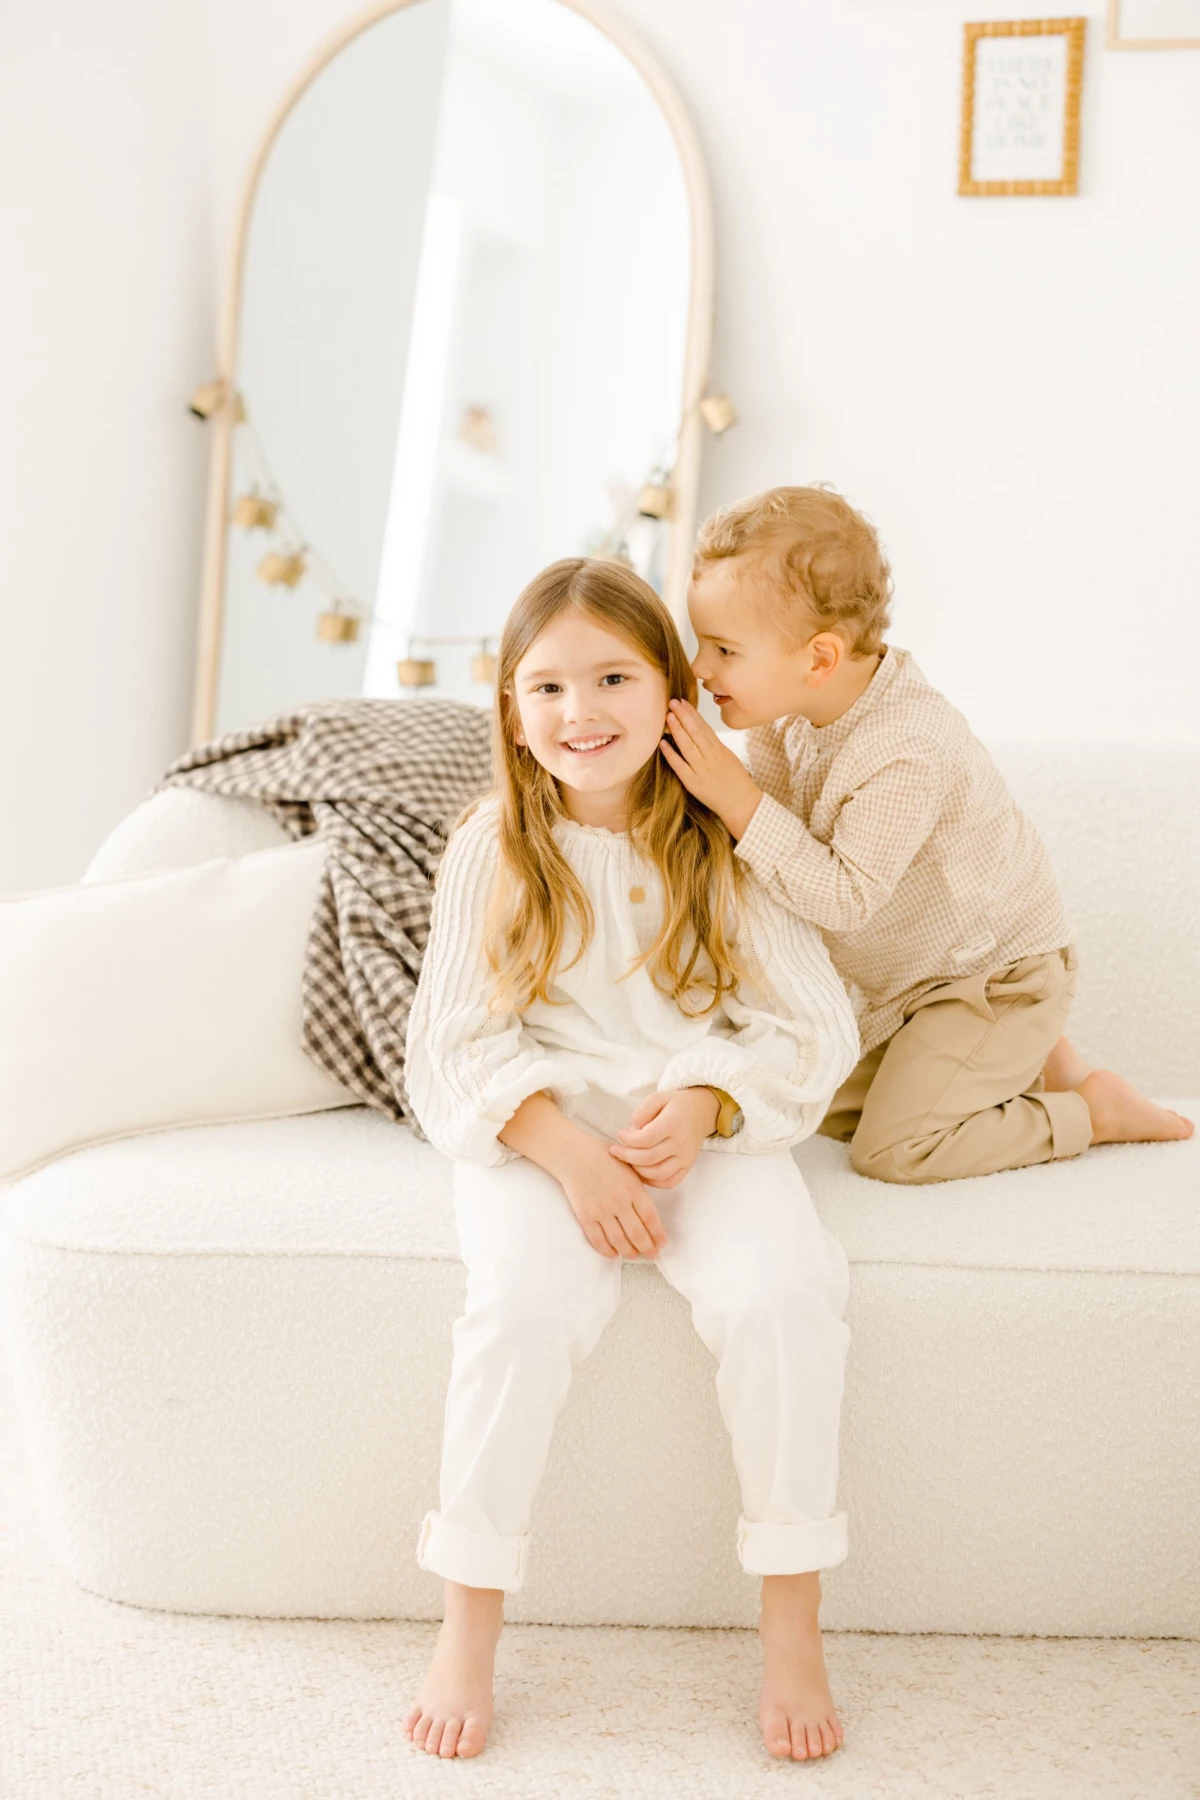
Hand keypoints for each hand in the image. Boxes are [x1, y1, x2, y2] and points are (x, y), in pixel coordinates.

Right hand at [555, 1134, 668, 1259]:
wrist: (574, 1154)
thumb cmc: (602, 1156)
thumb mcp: (629, 1167)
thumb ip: (639, 1187)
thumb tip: (647, 1209)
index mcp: (633, 1189)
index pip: (651, 1218)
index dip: (658, 1234)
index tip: (662, 1243)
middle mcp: (620, 1202)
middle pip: (637, 1234)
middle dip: (647, 1248)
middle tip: (651, 1254)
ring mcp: (602, 1211)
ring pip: (619, 1241)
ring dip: (629, 1252)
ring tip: (634, 1256)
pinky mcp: (586, 1216)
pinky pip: (598, 1240)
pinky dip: (607, 1250)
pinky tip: (613, 1254)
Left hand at [607, 1086, 719, 1188]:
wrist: (702, 1112)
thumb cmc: (676, 1105)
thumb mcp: (658, 1097)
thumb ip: (642, 1111)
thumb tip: (632, 1129)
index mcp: (674, 1123)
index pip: (646, 1138)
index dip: (628, 1139)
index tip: (620, 1134)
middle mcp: (681, 1142)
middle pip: (649, 1158)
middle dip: (627, 1156)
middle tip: (615, 1150)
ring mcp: (686, 1157)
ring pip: (658, 1173)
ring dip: (637, 1170)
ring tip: (628, 1160)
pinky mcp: (687, 1166)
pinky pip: (669, 1182)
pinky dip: (653, 1181)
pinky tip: (642, 1170)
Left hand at [659, 698, 763, 839]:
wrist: (742, 804)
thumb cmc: (736, 781)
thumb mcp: (728, 758)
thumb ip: (714, 745)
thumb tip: (700, 731)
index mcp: (720, 750)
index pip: (704, 727)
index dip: (693, 714)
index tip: (683, 702)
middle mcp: (711, 757)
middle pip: (696, 733)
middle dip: (684, 716)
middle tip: (673, 702)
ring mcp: (702, 770)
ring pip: (688, 746)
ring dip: (678, 730)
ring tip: (668, 716)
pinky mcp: (694, 784)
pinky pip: (681, 767)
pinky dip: (671, 755)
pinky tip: (663, 743)